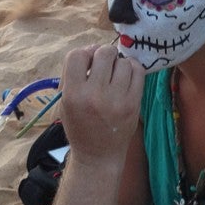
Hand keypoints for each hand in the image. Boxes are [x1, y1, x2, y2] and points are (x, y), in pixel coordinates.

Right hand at [59, 44, 144, 164]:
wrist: (98, 155)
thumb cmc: (79, 126)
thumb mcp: (65, 103)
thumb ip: (73, 76)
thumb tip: (91, 49)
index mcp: (73, 95)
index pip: (77, 55)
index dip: (83, 55)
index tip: (87, 64)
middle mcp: (95, 96)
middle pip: (103, 53)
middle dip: (103, 56)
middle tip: (103, 67)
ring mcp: (117, 100)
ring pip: (122, 61)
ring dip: (118, 64)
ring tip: (115, 75)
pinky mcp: (134, 103)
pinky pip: (138, 71)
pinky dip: (132, 69)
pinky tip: (126, 77)